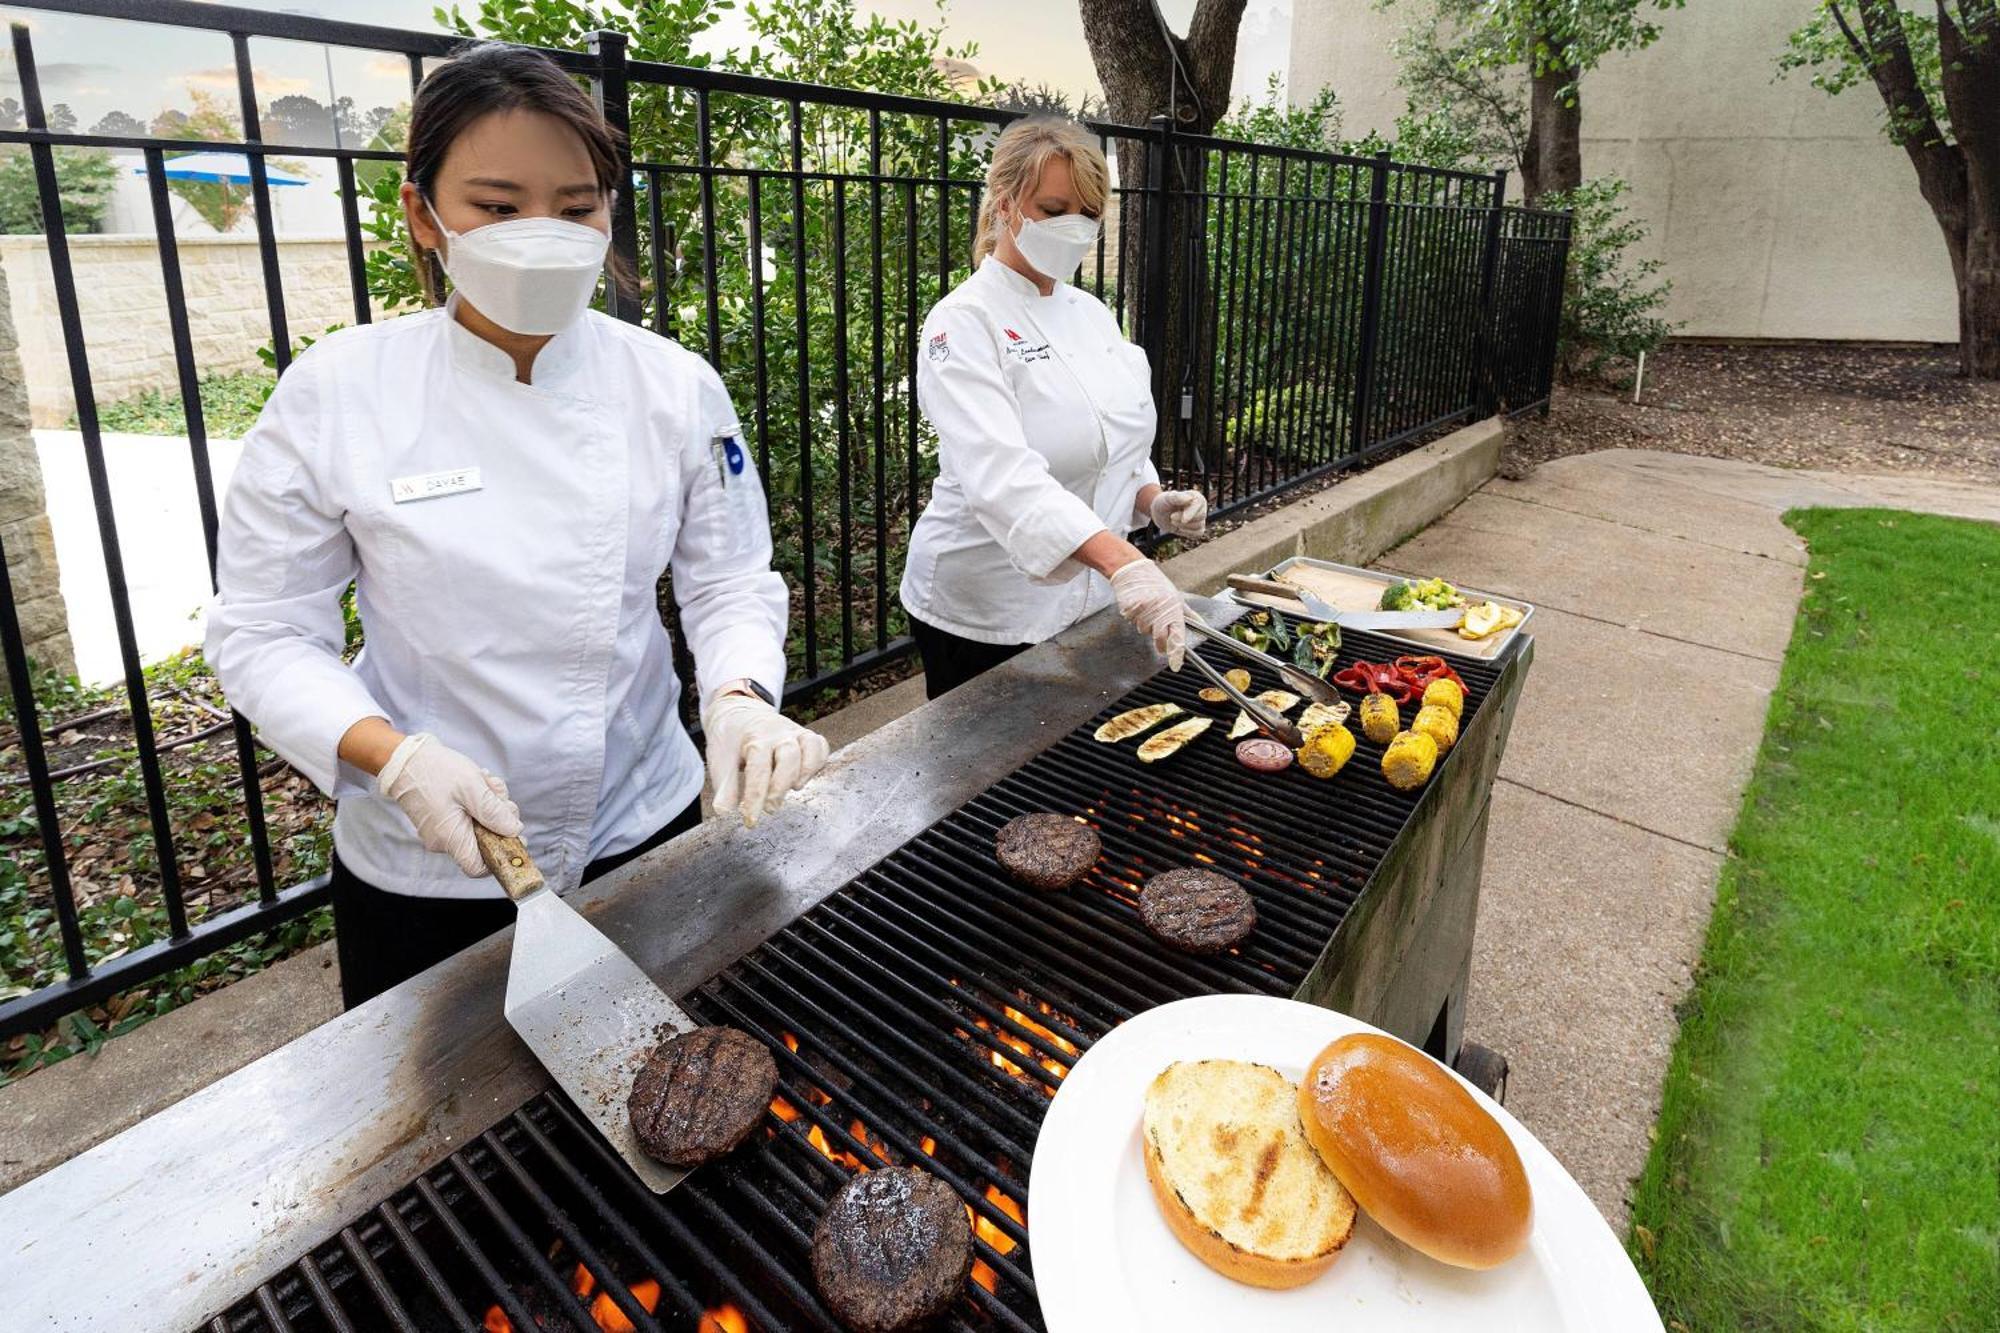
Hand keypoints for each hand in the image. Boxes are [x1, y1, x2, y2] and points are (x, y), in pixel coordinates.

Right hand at [374, 732, 521, 877]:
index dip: (500, 855)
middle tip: (497, 794)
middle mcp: (442, 841)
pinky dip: (477, 800)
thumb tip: (514, 831)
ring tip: (484, 780)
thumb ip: (494, 813)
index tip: (514, 835)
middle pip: (483, 842)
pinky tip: (476, 781)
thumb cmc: (436, 771)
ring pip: (478, 825)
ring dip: (490, 804)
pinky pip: (467, 816)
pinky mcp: (440, 819)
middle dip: (498, 818)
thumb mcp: (472, 788)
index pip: (478, 868)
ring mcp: (440, 830)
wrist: (405, 759)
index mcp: (450, 838)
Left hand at [702, 689, 830, 826]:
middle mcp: (778, 734)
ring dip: (804, 773)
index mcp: (754, 739)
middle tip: (770, 808)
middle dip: (780, 787)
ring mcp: (795, 733)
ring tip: (792, 790)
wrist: (739, 713)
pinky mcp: (806, 736)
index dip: (755, 798)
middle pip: (789, 758)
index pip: (758, 771)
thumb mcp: (720, 761)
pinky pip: (821, 746)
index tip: (751, 820)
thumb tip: (724, 812)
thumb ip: (725, 788)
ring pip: (810, 748)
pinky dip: (816, 764)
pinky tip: (801, 779)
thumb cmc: (730, 740)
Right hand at [1109, 558, 1195, 669]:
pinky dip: (1135, 618)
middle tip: (1159, 637)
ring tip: (1147, 609)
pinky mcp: (1130, 610)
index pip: (1177, 635)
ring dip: (1146, 625)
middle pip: (1160, 639)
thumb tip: (1204, 626)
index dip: (1176, 652)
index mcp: (1173, 609)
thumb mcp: (1177, 598)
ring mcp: (1144, 611)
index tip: (1176, 664)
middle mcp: (1159, 611)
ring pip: (1144, 630)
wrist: (1134, 570)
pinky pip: (1133, 622)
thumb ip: (1190, 615)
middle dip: (1161, 643)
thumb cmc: (1157, 584)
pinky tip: (1138, 606)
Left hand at [1148, 488, 1207, 538]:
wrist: (1161, 514)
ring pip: (1199, 526)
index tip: (1181, 519)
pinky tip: (1178, 528)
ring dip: (1183, 526)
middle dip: (1184, 520)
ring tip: (1173, 521)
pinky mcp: (1198, 528)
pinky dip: (1186, 533)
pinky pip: (1198, 534)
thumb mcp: (1167, 499)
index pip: (1199, 504)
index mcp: (1196, 497)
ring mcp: (1201, 518)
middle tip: (1171, 517)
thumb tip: (1190, 498)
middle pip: (1201, 516)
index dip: (1190, 512)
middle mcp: (1201, 507)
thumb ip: (1177, 497)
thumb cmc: (1164, 503)